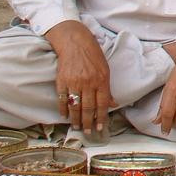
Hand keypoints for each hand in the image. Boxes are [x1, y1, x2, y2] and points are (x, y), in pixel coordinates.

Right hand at [45, 20, 116, 134]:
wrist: (75, 43)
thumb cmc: (93, 56)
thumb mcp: (105, 70)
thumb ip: (107, 88)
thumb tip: (113, 104)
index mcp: (101, 80)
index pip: (102, 104)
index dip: (101, 117)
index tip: (100, 128)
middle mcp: (88, 83)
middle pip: (88, 108)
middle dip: (88, 122)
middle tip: (88, 132)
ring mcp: (74, 82)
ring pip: (75, 106)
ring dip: (76, 119)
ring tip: (77, 127)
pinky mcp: (62, 81)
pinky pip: (62, 99)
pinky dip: (63, 109)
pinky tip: (65, 116)